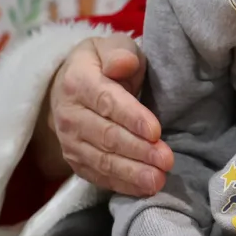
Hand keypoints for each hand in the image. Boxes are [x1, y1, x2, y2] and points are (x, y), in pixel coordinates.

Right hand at [44, 36, 172, 196]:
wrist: (68, 86)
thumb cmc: (101, 64)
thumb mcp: (110, 46)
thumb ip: (119, 52)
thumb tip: (124, 64)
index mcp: (77, 82)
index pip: (106, 102)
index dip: (132, 118)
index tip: (155, 131)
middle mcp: (68, 114)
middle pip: (106, 136)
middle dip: (138, 150)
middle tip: (166, 160)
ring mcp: (69, 141)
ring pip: (102, 160)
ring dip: (131, 172)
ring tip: (158, 180)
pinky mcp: (75, 160)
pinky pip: (97, 176)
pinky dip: (121, 185)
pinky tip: (144, 189)